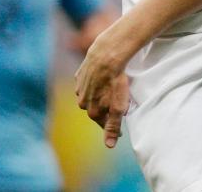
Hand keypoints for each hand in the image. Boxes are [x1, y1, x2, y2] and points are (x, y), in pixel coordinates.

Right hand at [74, 31, 130, 147]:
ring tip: (111, 91)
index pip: (103, 123)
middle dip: (105, 110)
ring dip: (99, 96)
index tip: (122, 128)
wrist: (107, 56)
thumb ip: (113, 126)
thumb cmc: (116, 81)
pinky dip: (95, 82)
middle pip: (95, 109)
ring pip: (91, 95)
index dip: (113, 125)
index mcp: (91, 110)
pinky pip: (87, 81)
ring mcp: (79, 87)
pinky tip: (103, 79)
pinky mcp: (80, 74)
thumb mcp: (118, 107)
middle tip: (117, 105)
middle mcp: (82, 101)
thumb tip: (110, 145)